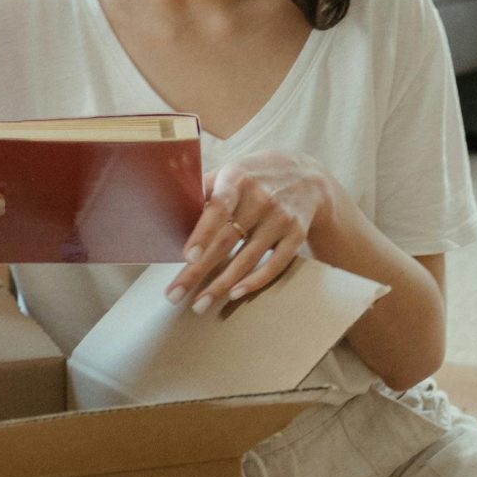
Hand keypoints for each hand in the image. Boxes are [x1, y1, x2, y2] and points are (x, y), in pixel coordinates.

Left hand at [165, 151, 335, 316]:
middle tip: (174, 295)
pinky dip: (255, 281)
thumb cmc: (254, 177)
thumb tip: (168, 210)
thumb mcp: (230, 172)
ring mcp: (281, 218)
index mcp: (237, 179)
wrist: (308, 177)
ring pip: (248, 257)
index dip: (202, 233)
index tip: (187, 256)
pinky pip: (275, 263)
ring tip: (200, 304)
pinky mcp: (297, 234)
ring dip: (222, 284)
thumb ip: (203, 190)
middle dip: (198, 270)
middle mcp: (261, 198)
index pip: (218, 207)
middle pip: (226, 240)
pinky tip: (234, 294)